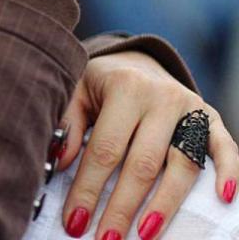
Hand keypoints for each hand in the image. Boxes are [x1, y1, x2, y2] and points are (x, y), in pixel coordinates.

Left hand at [58, 51, 238, 238]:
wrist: (136, 61)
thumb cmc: (99, 84)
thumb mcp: (76, 92)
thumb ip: (67, 125)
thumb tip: (60, 163)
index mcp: (124, 88)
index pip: (105, 150)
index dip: (89, 189)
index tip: (75, 220)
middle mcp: (160, 97)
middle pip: (142, 163)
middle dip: (122, 207)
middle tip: (106, 238)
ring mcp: (190, 107)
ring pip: (181, 164)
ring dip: (165, 204)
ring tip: (144, 235)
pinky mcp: (210, 116)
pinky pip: (224, 146)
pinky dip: (228, 171)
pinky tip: (222, 198)